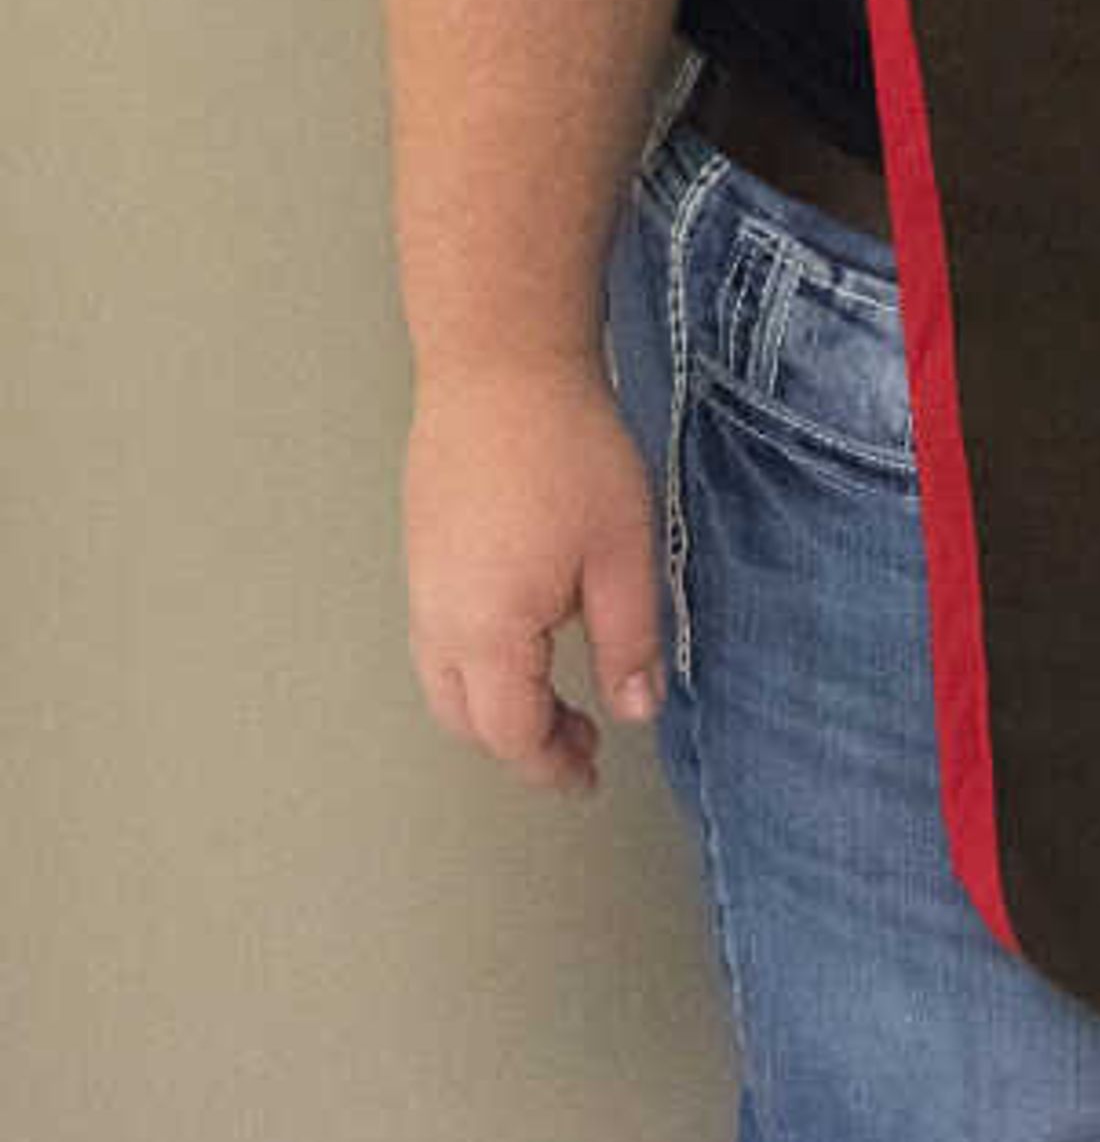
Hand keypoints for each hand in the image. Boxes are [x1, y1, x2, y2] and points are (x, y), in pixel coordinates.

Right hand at [403, 355, 664, 796]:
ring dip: (494, 706)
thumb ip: (629, 638)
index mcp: (487, 632)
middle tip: (581, 740)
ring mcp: (421, 585)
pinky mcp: (423, 552)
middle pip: (468, 720)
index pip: (512, 734)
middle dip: (522, 742)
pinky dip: (475, 665)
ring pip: (445, 682)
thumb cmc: (567, 449)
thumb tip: (636, 708)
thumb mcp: (623, 549)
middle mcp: (438, 620)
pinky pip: (437, 638)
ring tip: (556, 696)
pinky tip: (525, 636)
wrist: (502, 366)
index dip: (552, 764)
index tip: (589, 775)